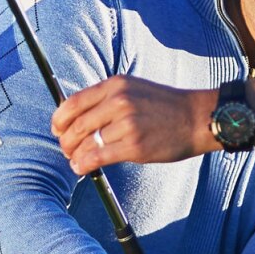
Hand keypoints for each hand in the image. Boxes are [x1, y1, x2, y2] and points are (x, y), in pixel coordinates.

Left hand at [52, 76, 217, 171]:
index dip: (59, 119)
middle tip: (66, 149)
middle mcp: (119, 101)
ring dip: (75, 155)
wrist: (197, 118)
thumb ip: (107, 99)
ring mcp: (127, 124)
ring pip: (86, 143)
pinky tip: (81, 168)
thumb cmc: (165, 107)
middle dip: (65, 141)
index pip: (74, 102)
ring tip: (75, 160)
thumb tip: (78, 117)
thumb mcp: (134, 89)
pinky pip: (98, 157)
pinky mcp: (134, 146)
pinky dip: (84, 164)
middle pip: (77, 125)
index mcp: (116, 85)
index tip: (57, 129)